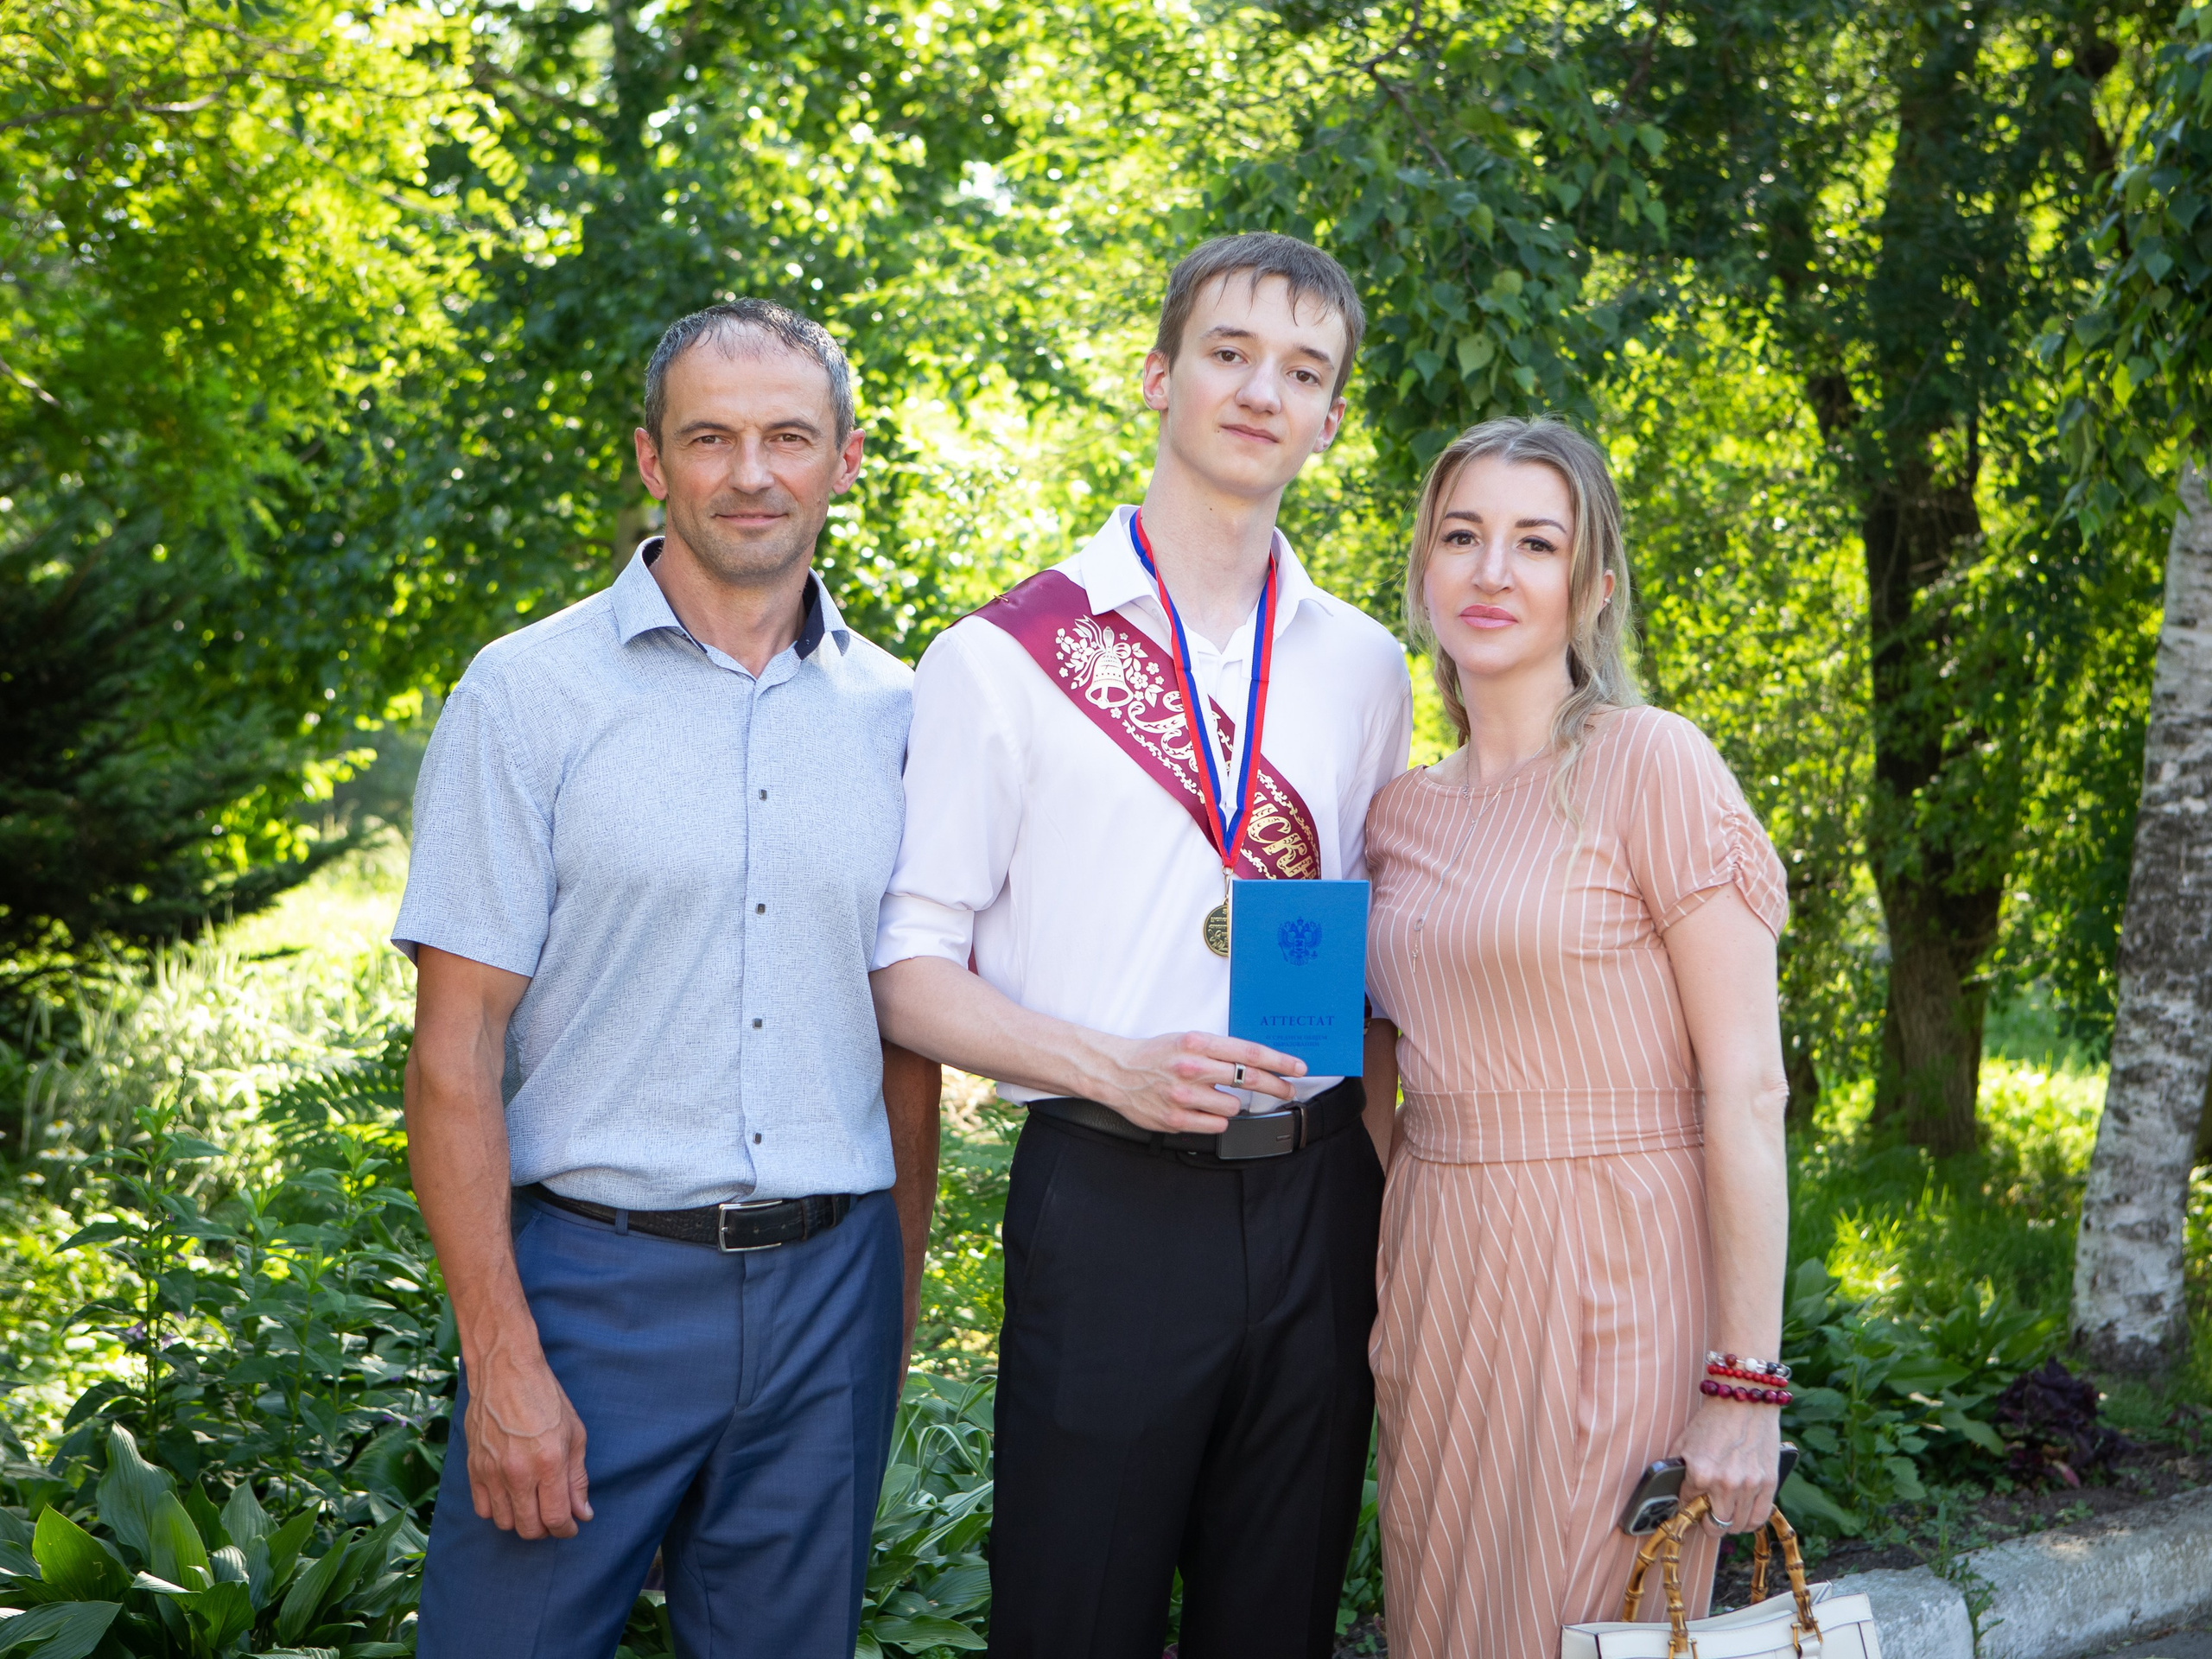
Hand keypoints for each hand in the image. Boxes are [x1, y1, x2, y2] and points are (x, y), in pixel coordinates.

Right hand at [464, 1335, 592, 1538]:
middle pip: (529, 1528)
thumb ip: (578, 1478)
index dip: (566, 1529)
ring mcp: (492, 1472)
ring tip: (533, 1506)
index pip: (556, 1518)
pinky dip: (498, 1511)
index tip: (571, 1526)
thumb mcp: (575, 1433)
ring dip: (521, 1522)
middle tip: (554, 1517)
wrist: (505, 1371)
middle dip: (545, 1530)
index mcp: (549, 1462)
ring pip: (504, 1523)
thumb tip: (582, 1512)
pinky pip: (483, 1509)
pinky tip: (511, 1497)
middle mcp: (518, 1472)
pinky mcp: (473, 1468)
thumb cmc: (545, 1398)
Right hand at [1098, 1031, 1305, 1133]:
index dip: (1279, 1062)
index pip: (1249, 1053)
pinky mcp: (1177, 1119)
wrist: (1116, 1072)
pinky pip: (1216, 1125)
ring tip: (1214, 1097)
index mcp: (1197, 1044)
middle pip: (1249, 1078)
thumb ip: (1219, 1050)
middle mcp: (1192, 1068)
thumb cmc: (1155, 1055)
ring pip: (1233, 1106)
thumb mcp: (1187, 1040)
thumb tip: (1255, 1061)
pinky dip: (1215, 1119)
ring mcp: (1184, 1096)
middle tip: (1287, 1089)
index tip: (1297, 1068)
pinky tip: (1202, 1110)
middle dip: (1276, 1085)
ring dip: (1232, 1104)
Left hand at [1674, 1397, 1780, 1534]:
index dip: (1687, 1508)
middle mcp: (1725, 1483)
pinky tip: (1743, 1516)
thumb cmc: (1712, 1420)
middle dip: (1708, 1523)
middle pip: (1715, 1526)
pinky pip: (1759, 1518)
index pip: (1688, 1508)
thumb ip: (1677, 1470)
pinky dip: (1749, 1522)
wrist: (1745, 1400)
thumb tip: (1670, 1495)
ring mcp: (1749, 1485)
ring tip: (1725, 1514)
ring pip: (1737, 1526)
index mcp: (1700, 1473)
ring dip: (1729, 1524)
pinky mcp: (1769, 1483)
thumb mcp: (1684, 1443)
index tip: (1689, 1507)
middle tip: (1708, 1515)